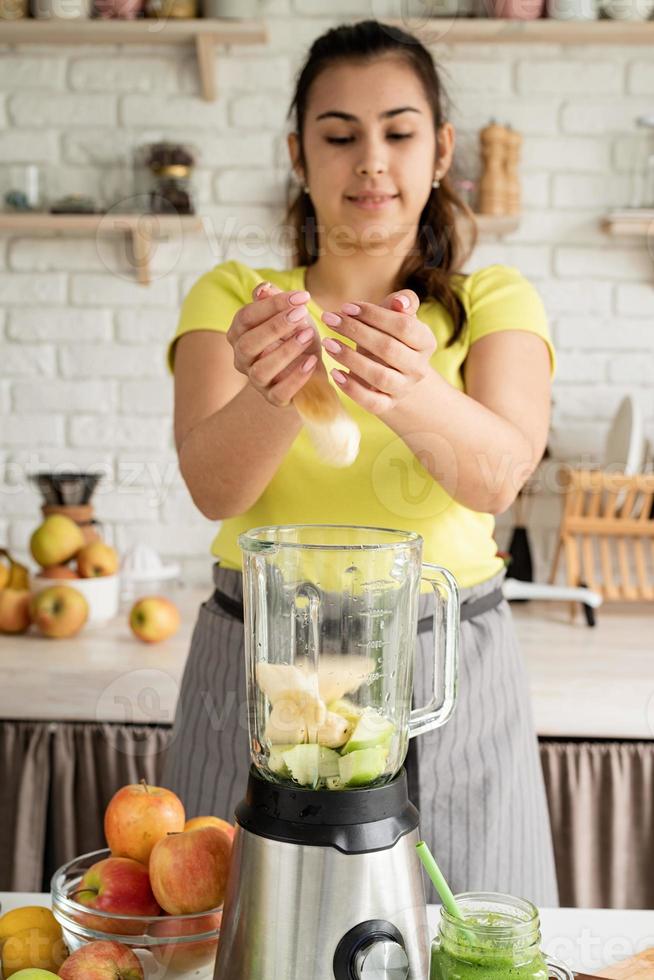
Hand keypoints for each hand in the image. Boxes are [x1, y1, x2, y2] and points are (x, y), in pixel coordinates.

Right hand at [226, 281, 320, 406]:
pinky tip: (312, 362)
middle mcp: (242, 359)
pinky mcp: (274, 398)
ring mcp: (256, 381)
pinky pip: (279, 392)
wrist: (315, 367)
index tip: (302, 296)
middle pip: (247, 344)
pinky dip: (296, 377)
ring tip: (308, 336)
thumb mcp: (292, 315)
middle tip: (301, 314)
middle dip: (274, 327)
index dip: (272, 305)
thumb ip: (276, 301)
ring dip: (285, 351)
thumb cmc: (298, 337)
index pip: (246, 317)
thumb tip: (263, 289)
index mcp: (240, 334)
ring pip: (260, 370)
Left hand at [319, 290, 436, 414]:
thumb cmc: (389, 335)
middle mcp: (418, 368)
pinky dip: (351, 388)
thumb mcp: (397, 316)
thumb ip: (403, 302)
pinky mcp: (387, 405)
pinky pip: (371, 402)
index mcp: (425, 342)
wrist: (391, 370)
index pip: (403, 325)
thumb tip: (399, 303)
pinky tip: (335, 372)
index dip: (374, 314)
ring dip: (350, 358)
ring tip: (328, 344)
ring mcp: (404, 388)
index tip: (346, 307)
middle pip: (388, 348)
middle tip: (330, 320)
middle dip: (356, 331)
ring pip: (379, 376)